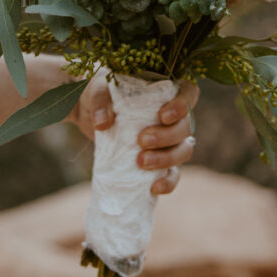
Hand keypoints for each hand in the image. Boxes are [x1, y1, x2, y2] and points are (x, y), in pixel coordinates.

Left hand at [71, 73, 198, 194]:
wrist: (88, 111)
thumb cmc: (100, 92)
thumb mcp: (97, 88)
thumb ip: (99, 100)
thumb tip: (102, 123)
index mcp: (164, 89)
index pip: (189, 93)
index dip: (183, 105)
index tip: (162, 115)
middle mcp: (172, 114)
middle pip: (186, 126)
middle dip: (167, 136)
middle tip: (142, 140)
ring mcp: (168, 138)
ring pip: (183, 150)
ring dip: (166, 159)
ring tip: (142, 162)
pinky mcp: (158, 159)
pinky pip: (173, 173)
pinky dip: (168, 182)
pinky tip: (154, 187)